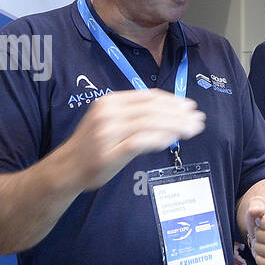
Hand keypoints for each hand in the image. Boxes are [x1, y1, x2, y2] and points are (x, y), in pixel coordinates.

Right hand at [60, 90, 205, 191]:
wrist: (66, 168)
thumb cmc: (93, 146)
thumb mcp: (110, 121)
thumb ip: (135, 116)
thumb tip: (170, 115)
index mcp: (110, 101)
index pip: (148, 96)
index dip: (172, 100)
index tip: (190, 106)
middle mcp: (108, 112)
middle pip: (152, 109)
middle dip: (179, 114)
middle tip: (198, 119)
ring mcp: (107, 132)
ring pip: (150, 124)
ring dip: (175, 126)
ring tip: (192, 130)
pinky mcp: (109, 152)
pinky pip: (140, 142)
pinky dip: (159, 140)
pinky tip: (173, 141)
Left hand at [246, 199, 264, 264]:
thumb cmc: (263, 216)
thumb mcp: (257, 205)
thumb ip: (255, 206)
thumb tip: (255, 210)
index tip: (259, 221)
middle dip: (260, 236)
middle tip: (256, 234)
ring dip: (260, 249)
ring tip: (257, 243)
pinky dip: (264, 261)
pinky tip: (260, 254)